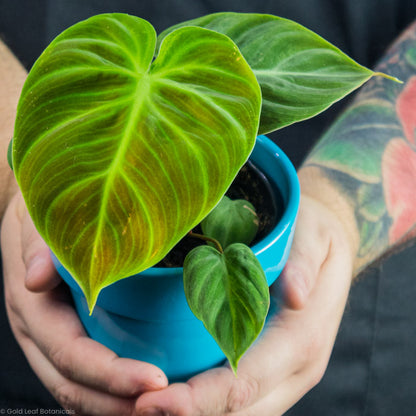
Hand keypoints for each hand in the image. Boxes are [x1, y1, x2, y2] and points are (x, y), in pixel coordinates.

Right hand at [1, 192, 167, 414]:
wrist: (27, 215)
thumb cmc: (42, 215)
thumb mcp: (40, 223)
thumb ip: (40, 248)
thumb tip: (37, 278)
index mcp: (33, 309)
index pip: (73, 356)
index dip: (112, 374)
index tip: (157, 380)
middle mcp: (38, 334)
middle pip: (74, 387)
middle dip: (119, 404)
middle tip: (169, 405)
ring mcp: (49, 340)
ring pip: (77, 391)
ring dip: (116, 407)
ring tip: (161, 409)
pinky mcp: (64, 337)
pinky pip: (83, 377)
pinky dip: (110, 394)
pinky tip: (138, 395)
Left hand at [134, 194, 354, 415]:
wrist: (329, 249)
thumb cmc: (315, 235)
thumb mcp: (315, 232)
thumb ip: (305, 260)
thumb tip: (296, 293)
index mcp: (305, 336)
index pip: (249, 380)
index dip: (201, 398)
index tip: (152, 400)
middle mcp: (299, 367)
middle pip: (240, 409)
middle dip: (187, 414)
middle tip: (135, 407)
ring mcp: (288, 374)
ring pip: (242, 413)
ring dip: (196, 415)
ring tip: (144, 406)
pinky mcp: (277, 370)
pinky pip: (243, 402)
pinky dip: (209, 406)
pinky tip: (176, 396)